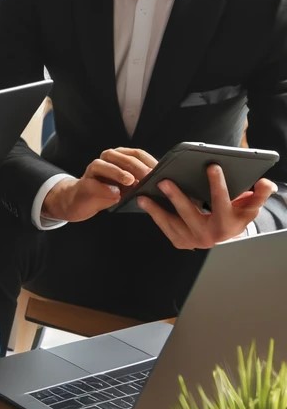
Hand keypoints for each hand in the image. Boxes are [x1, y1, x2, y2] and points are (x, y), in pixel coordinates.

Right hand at [42, 147, 157, 222]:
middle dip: (137, 167)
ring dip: (118, 173)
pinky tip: (115, 194)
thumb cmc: (109, 192)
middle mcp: (107, 159)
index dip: (149, 161)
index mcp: (120, 157)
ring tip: (130, 181)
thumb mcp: (128, 186)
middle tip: (148, 177)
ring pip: (104, 165)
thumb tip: (159, 183)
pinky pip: (93, 184)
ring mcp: (93, 170)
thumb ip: (139, 181)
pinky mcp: (84, 183)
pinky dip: (104, 188)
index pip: (137, 154)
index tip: (160, 171)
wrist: (82, 201)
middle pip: (123, 158)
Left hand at [137, 163, 276, 248]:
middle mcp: (208, 235)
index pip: (222, 202)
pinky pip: (164, 227)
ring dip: (155, 209)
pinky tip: (143, 200)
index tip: (212, 166)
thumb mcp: (249, 206)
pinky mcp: (179, 241)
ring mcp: (192, 240)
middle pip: (190, 213)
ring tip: (143, 194)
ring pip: (171, 223)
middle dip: (176, 197)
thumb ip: (259, 194)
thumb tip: (265, 183)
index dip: (218, 184)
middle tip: (164, 181)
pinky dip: (153, 214)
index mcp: (227, 224)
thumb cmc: (235, 215)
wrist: (223, 235)